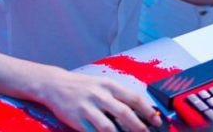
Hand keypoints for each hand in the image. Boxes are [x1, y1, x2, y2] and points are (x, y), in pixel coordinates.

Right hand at [39, 69, 160, 130]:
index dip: (147, 111)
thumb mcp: (103, 85)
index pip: (133, 98)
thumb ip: (119, 96)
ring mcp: (88, 108)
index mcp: (110, 85)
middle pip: (124, 113)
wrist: (56, 85)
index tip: (157, 120)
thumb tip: (140, 111)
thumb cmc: (83, 86)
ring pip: (109, 126)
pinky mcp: (77, 119)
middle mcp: (100, 95)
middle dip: (139, 126)